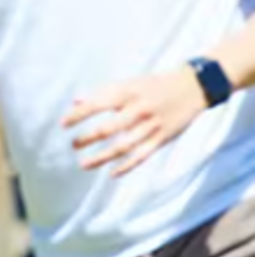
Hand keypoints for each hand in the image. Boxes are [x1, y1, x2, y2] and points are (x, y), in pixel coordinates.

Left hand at [62, 66, 206, 177]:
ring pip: (124, 146)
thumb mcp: (129, 83)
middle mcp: (139, 110)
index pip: (98, 104)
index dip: (79, 114)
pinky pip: (142, 155)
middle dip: (89, 138)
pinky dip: (127, 166)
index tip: (63, 124)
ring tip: (83, 164)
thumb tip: (75, 100)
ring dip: (102, 157)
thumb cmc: (155, 85)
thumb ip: (102, 92)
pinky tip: (112, 173)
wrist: (193, 87)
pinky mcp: (162, 138)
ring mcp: (152, 125)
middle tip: (73, 144)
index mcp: (129, 93)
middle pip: (110, 128)